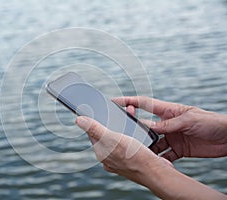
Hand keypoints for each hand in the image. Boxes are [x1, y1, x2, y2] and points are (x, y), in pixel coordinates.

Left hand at [75, 116, 171, 183]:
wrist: (156, 173)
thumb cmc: (134, 157)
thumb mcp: (112, 138)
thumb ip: (95, 128)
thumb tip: (78, 120)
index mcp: (101, 153)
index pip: (93, 134)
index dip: (95, 121)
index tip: (99, 111)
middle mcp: (109, 158)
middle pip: (107, 135)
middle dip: (112, 122)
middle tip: (119, 112)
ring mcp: (121, 160)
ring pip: (119, 138)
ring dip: (124, 127)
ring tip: (130, 118)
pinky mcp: (132, 160)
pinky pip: (129, 144)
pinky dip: (133, 135)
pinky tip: (138, 131)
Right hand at [112, 96, 226, 161]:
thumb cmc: (211, 121)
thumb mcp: (189, 120)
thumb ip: (168, 124)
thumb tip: (149, 127)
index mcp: (168, 111)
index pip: (144, 104)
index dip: (129, 101)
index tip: (114, 101)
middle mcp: (167, 124)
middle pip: (145, 125)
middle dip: (135, 128)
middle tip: (123, 133)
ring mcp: (171, 136)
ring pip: (153, 142)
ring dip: (147, 147)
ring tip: (140, 152)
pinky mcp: (178, 149)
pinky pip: (164, 155)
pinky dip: (160, 160)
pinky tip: (155, 163)